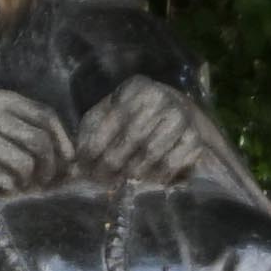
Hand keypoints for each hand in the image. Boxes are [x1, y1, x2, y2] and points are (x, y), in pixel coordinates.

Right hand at [0, 89, 69, 196]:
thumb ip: (18, 120)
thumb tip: (60, 148)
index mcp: (0, 99)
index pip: (46, 117)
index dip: (63, 141)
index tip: (67, 159)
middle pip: (40, 142)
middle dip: (51, 166)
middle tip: (47, 179)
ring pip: (25, 164)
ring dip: (31, 180)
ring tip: (26, 184)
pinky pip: (4, 179)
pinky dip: (11, 187)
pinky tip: (6, 187)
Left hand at [71, 77, 224, 189]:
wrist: (178, 112)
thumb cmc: (133, 116)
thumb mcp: (108, 114)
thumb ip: (91, 132)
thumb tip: (76, 162)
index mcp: (137, 87)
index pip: (111, 120)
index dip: (95, 147)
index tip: (83, 166)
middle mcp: (162, 97)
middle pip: (132, 138)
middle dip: (112, 163)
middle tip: (99, 180)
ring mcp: (181, 116)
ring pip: (151, 153)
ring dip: (132, 173)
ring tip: (119, 182)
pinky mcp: (194, 137)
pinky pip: (171, 164)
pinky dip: (155, 177)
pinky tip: (145, 182)